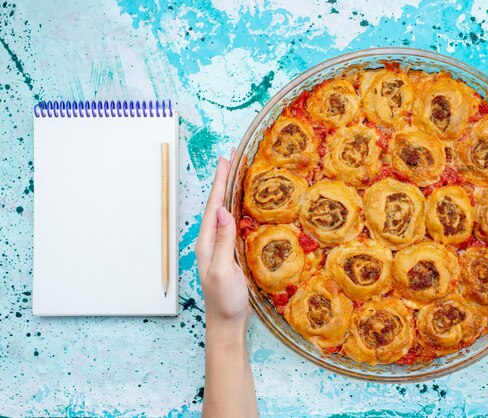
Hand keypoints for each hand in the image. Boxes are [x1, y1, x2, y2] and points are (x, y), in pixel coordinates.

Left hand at [195, 157, 249, 327]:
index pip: (213, 207)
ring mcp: (220, 247)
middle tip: (231, 158)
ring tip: (235, 173)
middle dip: (223, 181)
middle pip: (216, 205)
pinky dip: (236, 208)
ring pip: (223, 212)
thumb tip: (222, 211)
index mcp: (207, 243)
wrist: (226, 322)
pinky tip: (242, 204)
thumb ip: (223, 242)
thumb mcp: (222, 271)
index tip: (226, 161)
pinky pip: (232, 224)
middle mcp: (211, 241)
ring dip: (229, 192)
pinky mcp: (230, 254)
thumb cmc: (224, 300)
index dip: (220, 183)